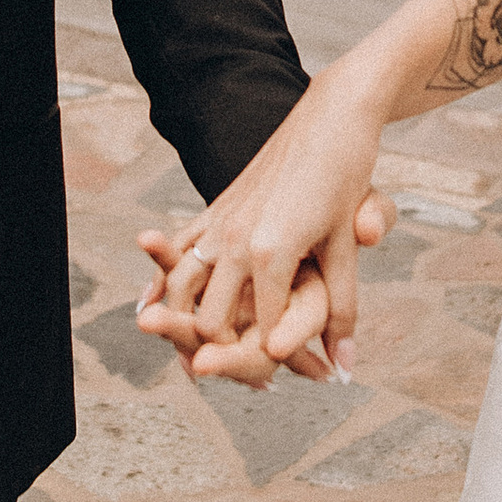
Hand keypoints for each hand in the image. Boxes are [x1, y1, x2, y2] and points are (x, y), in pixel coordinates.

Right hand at [135, 74, 396, 386]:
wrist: (329, 117)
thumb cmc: (345, 179)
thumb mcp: (346, 245)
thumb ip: (342, 308)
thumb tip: (345, 366)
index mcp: (272, 252)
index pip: (264, 334)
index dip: (281, 366)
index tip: (293, 384)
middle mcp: (235, 239)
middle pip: (211, 322)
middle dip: (224, 355)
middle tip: (248, 380)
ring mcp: (218, 222)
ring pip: (182, 291)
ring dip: (185, 325)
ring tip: (199, 356)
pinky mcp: (213, 208)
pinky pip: (177, 254)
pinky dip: (165, 284)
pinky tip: (156, 306)